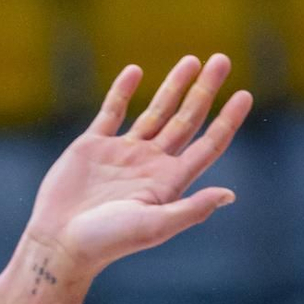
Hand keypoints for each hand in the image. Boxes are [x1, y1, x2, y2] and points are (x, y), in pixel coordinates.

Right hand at [23, 54, 252, 279]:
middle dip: (204, 91)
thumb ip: (191, 209)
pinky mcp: (93, 146)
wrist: (59, 243)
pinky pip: (112, 111)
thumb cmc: (107, 241)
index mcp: (169, 183)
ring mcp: (123, 154)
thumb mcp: (154, 226)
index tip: (244, 95)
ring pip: (156, 112)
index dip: (227, 121)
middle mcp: (150, 165)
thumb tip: (230, 195)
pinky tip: (135, 71)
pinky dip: (123, 90)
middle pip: (186, 121)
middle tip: (222, 60)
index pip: (207, 146)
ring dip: (173, 86)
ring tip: (192, 60)